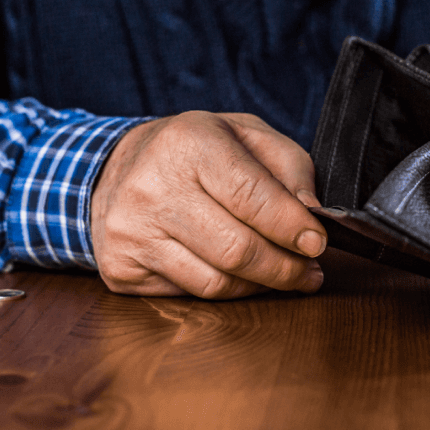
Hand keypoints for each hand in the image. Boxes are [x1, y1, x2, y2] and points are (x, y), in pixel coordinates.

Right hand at [90, 111, 326, 298]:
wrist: (113, 169)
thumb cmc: (191, 152)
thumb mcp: (243, 133)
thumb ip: (288, 164)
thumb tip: (311, 213)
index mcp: (188, 143)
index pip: (251, 196)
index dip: (291, 226)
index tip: (317, 242)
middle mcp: (153, 187)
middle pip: (237, 249)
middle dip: (285, 267)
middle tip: (309, 270)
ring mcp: (132, 230)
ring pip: (216, 282)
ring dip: (260, 285)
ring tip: (281, 275)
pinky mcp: (122, 267)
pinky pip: (191, 295)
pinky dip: (226, 291)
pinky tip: (238, 277)